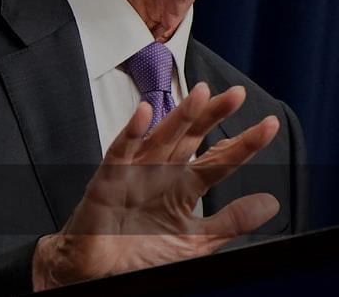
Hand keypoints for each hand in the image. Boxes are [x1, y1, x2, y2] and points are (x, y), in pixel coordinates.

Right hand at [31, 82, 280, 290]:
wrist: (100, 273)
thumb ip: (230, 222)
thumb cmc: (138, 255)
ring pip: (160, 137)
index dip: (243, 144)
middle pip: (192, 138)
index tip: (269, 126)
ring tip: (200, 94)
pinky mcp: (109, 180)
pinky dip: (131, 132)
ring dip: (180, 115)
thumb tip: (269, 204)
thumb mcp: (196, 241)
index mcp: (182, 187)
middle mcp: (161, 173)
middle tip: (235, 94)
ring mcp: (135, 173)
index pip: (218, 160)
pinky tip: (144, 113)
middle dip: (213, 115)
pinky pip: (120, 152)